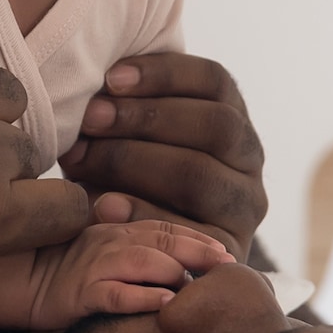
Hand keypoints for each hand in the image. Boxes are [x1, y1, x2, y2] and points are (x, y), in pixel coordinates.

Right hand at [25, 220, 234, 329]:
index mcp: (111, 231)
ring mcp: (90, 265)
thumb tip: (166, 269)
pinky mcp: (74, 293)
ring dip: (176, 271)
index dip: (196, 238)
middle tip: (229, 265)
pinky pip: (114, 293)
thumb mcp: (86, 257)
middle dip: (199, 252)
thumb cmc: (41, 271)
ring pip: (143, 261)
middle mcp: (105, 242)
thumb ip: (119, 252)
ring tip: (201, 287)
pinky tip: (166, 304)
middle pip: (161, 240)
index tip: (225, 252)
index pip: (162, 228)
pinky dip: (142, 297)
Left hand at [57, 52, 266, 256]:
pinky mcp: (228, 251)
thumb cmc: (125, 177)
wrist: (146, 258)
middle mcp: (249, 161)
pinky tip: (101, 205)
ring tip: (82, 158)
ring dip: (134, 162)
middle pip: (215, 125)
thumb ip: (123, 105)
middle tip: (90, 119)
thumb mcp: (131, 135)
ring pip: (200, 174)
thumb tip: (96, 83)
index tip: (110, 78)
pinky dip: (140, 214)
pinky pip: (189, 231)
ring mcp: (244, 208)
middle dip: (146, 118)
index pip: (215, 82)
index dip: (163, 74)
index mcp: (234, 119)